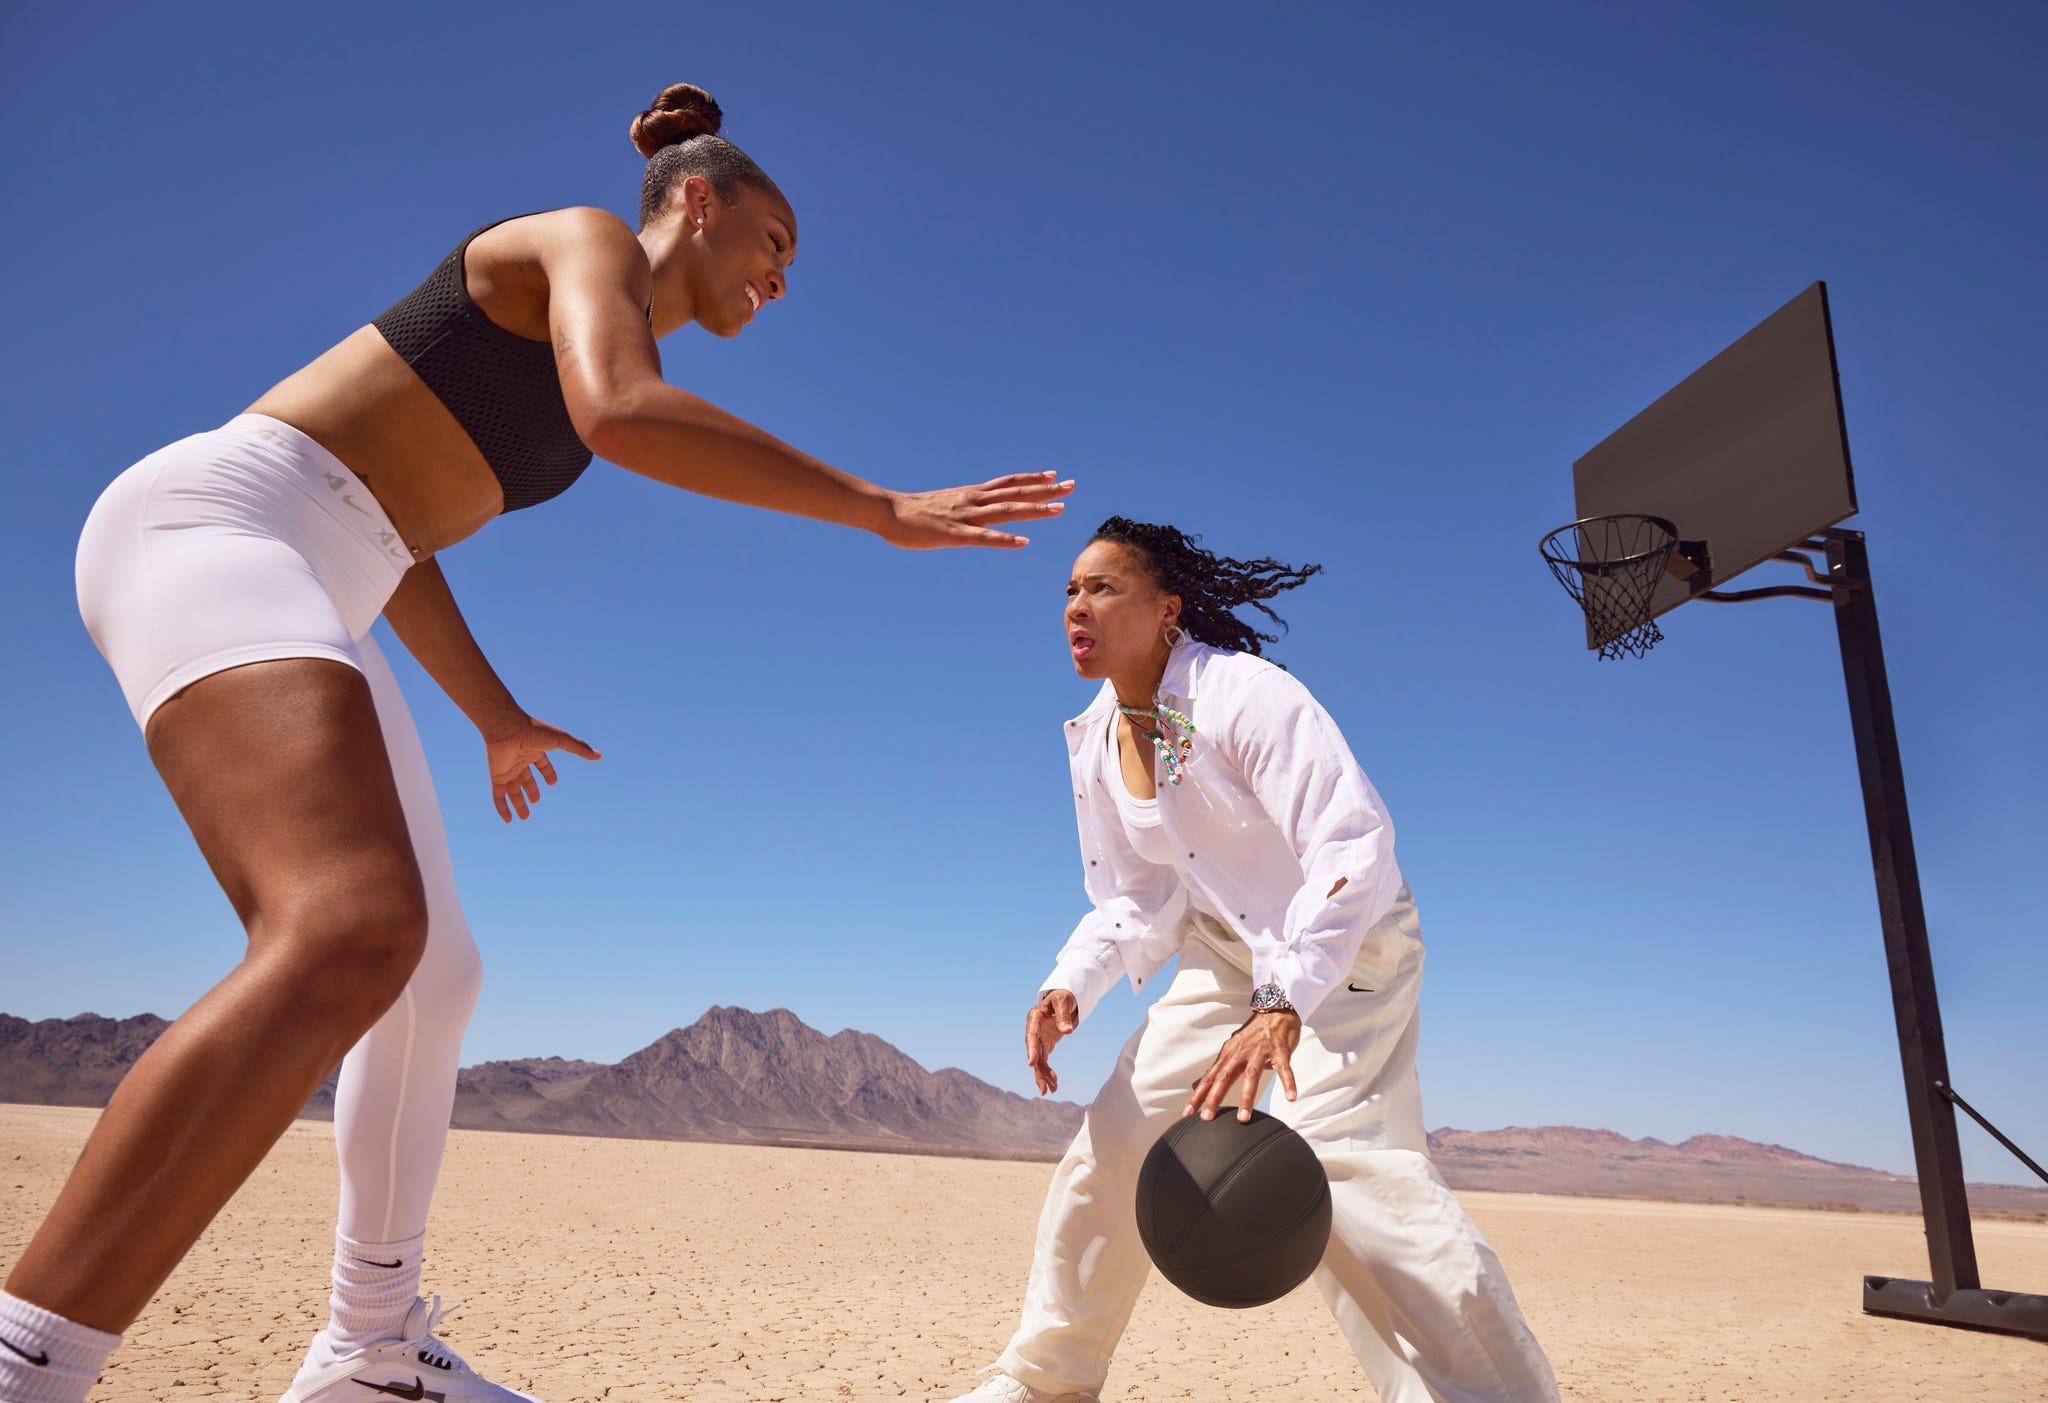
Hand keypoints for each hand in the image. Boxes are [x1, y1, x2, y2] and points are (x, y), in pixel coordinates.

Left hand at [482, 715, 602, 821]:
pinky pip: (498, 795)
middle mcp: (520, 760)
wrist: (506, 727)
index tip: (553, 783)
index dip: (547, 773)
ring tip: (524, 817)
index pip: (542, 764)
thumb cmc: (533, 730)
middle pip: (526, 779)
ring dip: (519, 803)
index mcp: (534, 750)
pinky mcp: (497, 775)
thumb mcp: (560, 740)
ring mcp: (508, 769)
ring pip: (513, 790)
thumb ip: (579, 748)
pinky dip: (502, 807)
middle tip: (536, 802)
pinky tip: (507, 820)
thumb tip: (599, 756)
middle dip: (531, 790)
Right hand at [879, 472, 1075, 549]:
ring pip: (1007, 511)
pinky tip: (1023, 542)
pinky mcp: (955, 535)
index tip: (1054, 475)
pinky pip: (984, 537)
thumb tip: (974, 512)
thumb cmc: (913, 512)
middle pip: (1016, 493)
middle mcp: (973, 500)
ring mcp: (966, 517)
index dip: (1032, 479)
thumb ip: (962, 508)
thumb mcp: (944, 505)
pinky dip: (1004, 539)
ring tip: (1060, 509)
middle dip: (1046, 490)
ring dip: (1034, 510)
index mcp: (971, 494)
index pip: (1008, 483)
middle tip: (1072, 485)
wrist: (888, 511)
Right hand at [1025, 989, 1079, 1094]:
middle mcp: (1033, 1030)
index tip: (1032, 1062)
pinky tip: (1053, 1087)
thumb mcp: (1064, 1001)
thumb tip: (1068, 1031)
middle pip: (1033, 1051)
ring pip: (1037, 1061)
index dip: (1031, 1049)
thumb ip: (1064, 1015)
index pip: (1031, 1034)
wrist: (1063, 999)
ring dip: (1043, 1076)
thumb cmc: (1063, 997)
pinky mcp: (1044, 1045)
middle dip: (1038, 1069)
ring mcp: (1038, 1039)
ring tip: (1050, 1090)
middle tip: (1043, 1084)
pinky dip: (1048, 1074)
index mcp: (1035, 1017)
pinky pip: (1044, 1062)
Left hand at [1185, 1010, 1301, 1122]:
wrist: (1275, 1011)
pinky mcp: (1280, 1051)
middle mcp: (1241, 1052)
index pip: (1210, 1077)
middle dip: (1215, 1097)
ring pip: (1252, 1075)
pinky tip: (1290, 1097)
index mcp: (1229, 1054)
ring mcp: (1261, 1051)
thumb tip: (1195, 1085)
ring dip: (1247, 1097)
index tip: (1187, 1112)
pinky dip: (1288, 1082)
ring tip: (1243, 1117)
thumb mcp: (1231, 1050)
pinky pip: (1285, 1069)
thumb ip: (1215, 1070)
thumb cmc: (1253, 1035)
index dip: (1198, 1095)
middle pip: (1225, 1077)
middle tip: (1207, 1117)